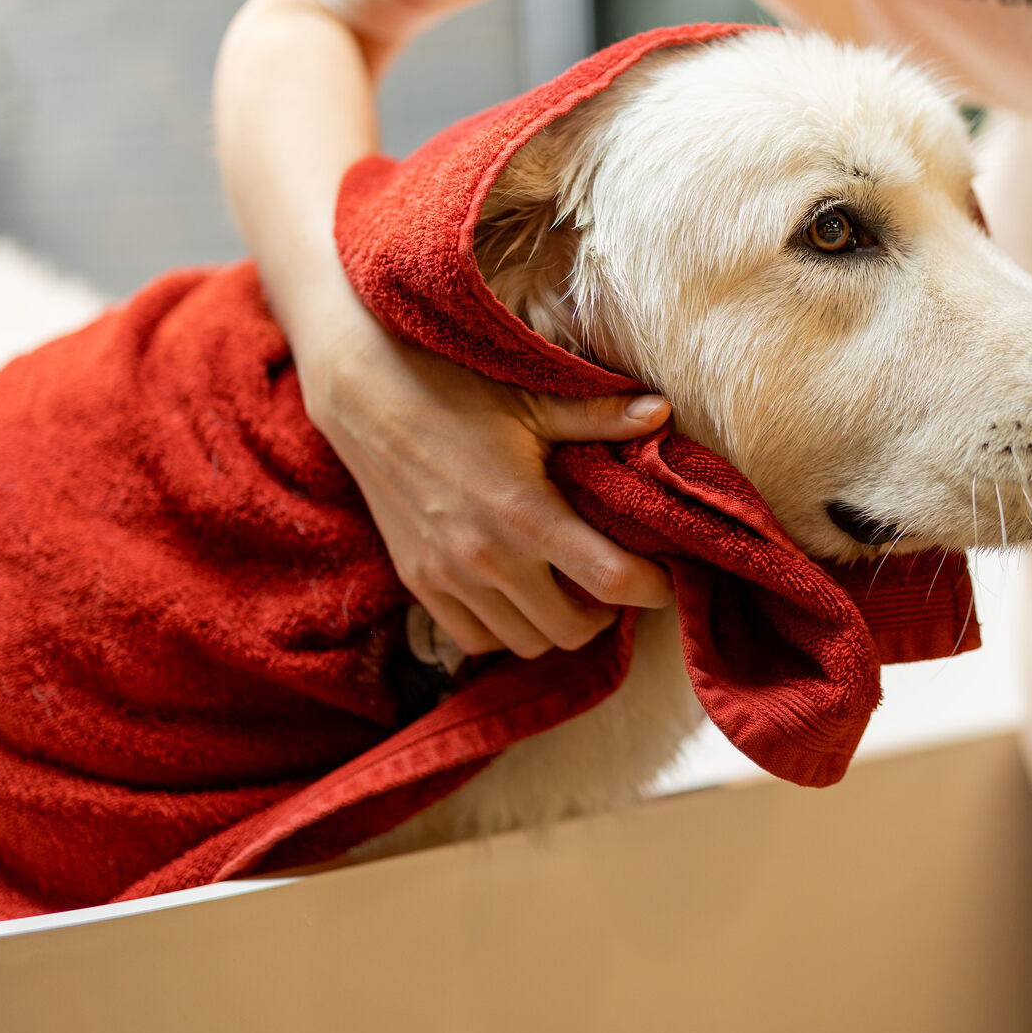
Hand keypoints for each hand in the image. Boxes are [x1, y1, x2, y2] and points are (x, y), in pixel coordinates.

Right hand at [298, 298, 675, 659]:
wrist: (366, 396)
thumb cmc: (456, 390)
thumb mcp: (533, 400)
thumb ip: (600, 416)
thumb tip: (664, 411)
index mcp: (527, 512)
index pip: (610, 581)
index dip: (651, 591)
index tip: (665, 583)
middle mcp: (488, 557)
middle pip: (570, 630)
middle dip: (605, 615)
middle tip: (614, 585)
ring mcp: (448, 576)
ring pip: (524, 642)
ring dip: (555, 626)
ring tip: (568, 591)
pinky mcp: (418, 582)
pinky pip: (474, 639)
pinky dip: (505, 630)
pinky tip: (518, 597)